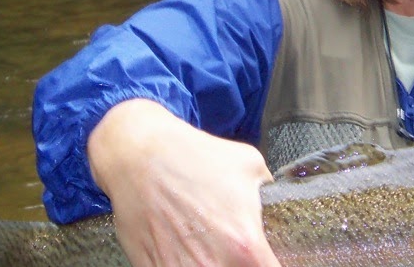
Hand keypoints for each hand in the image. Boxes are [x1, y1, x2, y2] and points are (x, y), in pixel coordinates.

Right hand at [88, 99, 281, 266]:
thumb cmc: (193, 157)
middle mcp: (214, 265)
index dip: (273, 264)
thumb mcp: (249, 164)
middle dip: (241, 262)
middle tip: (234, 245)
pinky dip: (182, 262)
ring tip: (206, 241)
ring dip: (212, 262)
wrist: (138, 156)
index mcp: (246, 244)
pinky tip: (183, 245)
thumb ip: (269, 193)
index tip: (268, 256)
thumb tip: (275, 202)